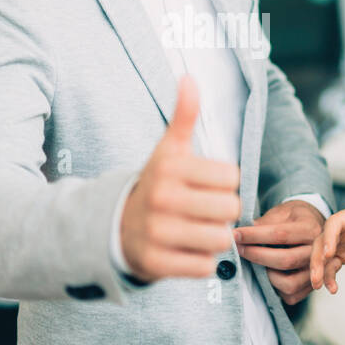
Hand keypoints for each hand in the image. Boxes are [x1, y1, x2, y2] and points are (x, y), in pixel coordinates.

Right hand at [120, 75, 241, 281]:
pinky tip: (184, 250)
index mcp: (169, 167)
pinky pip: (204, 266)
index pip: (231, 177)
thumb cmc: (156, 185)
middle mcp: (161, 198)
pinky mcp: (155, 263)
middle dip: (222, 212)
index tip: (205, 184)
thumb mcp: (168, 150)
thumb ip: (183, 116)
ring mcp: (156, 232)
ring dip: (214, 237)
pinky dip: (200, 262)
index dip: (224, 183)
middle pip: (230, 208)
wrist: (114, 226)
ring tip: (195, 230)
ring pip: (220, 239)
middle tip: (202, 210)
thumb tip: (188, 77)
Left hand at [234, 200, 324, 305]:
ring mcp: (316, 272)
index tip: (235, 235)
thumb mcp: (283, 212)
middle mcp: (317, 253)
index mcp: (310, 229)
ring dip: (266, 275)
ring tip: (254, 263)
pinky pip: (290, 295)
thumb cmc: (295, 219)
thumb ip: (266, 221)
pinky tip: (266, 274)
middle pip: (285, 260)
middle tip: (239, 249)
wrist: (315, 229)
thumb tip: (243, 232)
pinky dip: (275, 288)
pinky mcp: (310, 287)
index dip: (254, 235)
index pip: (280, 234)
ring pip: (289, 282)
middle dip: (256, 255)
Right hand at [309, 198, 344, 293]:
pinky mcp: (343, 253)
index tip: (328, 254)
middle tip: (316, 276)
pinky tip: (332, 288)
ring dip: (319, 271)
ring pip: (322, 256)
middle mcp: (341, 229)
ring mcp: (340, 242)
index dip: (329, 238)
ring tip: (318, 286)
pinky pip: (332, 265)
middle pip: (322, 241)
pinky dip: (329, 277)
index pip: (334, 223)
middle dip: (317, 259)